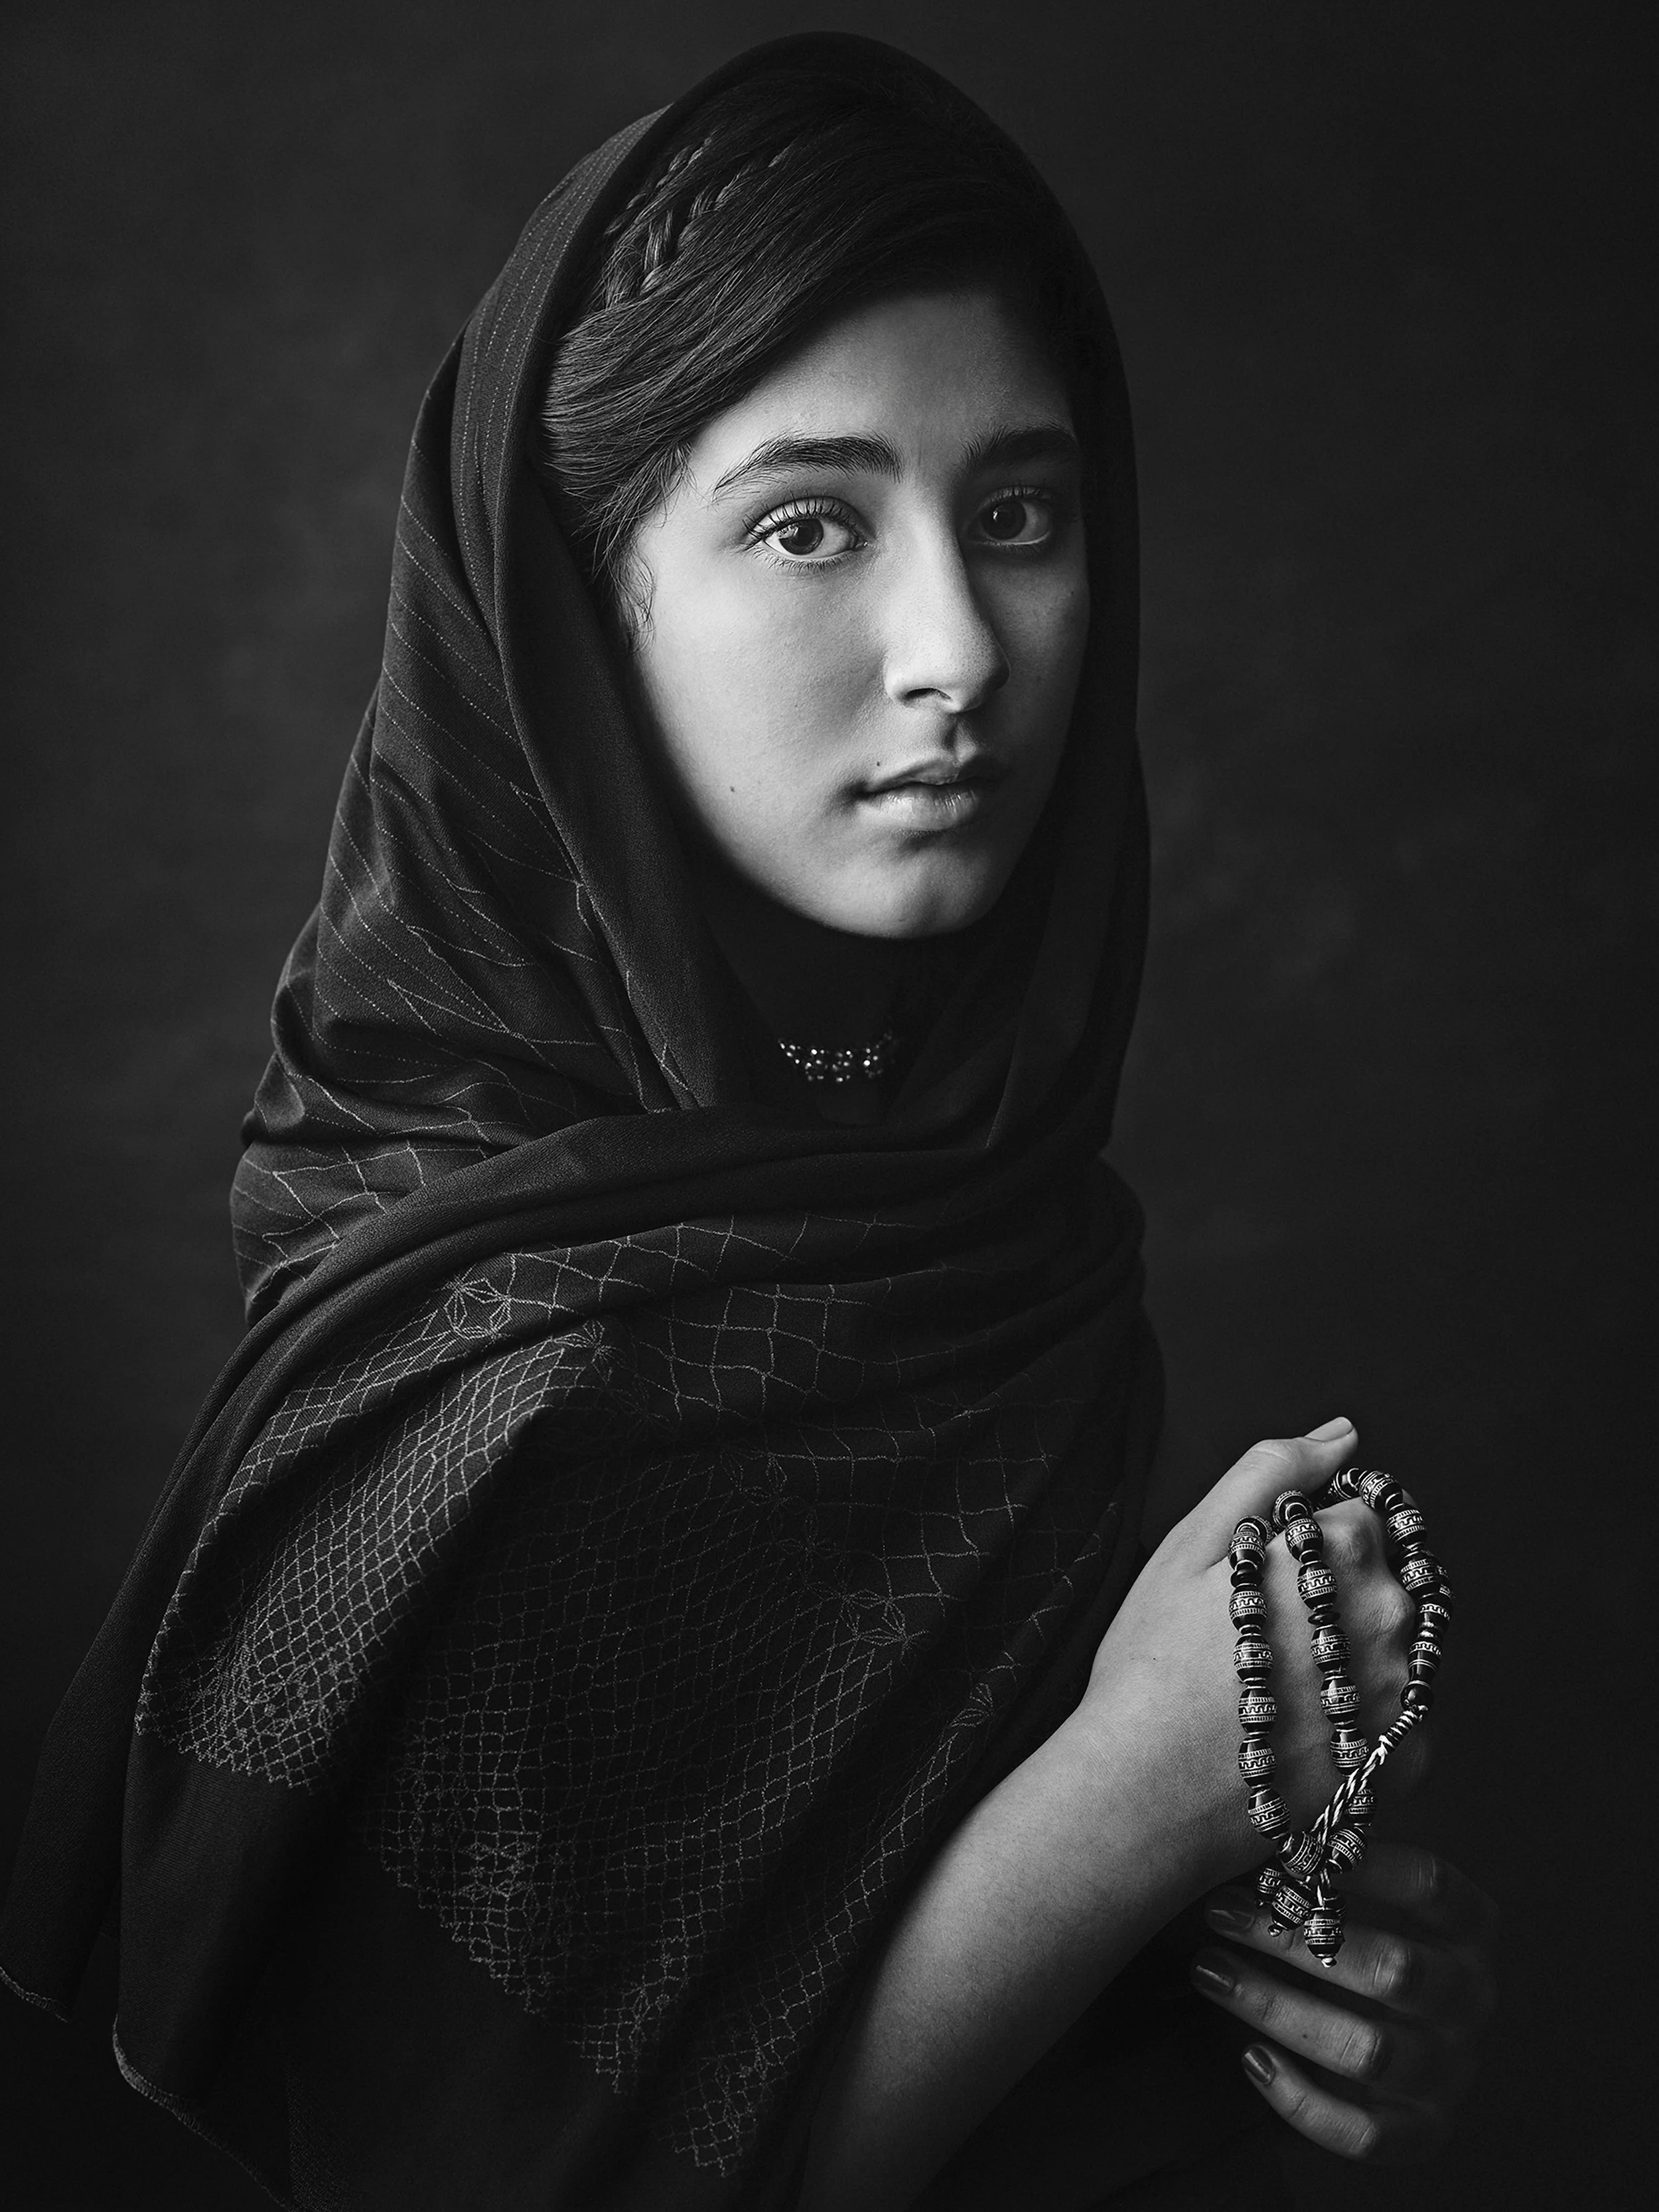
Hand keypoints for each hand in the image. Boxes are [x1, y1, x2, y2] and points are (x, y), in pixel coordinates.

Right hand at [1079, 1419, 1422, 1893]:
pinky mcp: (1401, 1761)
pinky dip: (1357, 1712)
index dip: (1303, 1537)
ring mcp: (1404, 1695)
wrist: (1144, 1796)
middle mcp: (1394, 1618)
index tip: (1257, 1573)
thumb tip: (1344, 1434)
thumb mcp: (1194, 1541)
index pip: (1357, 1512)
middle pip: (1384, 1577)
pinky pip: (1395, 1713)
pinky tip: (1294, 1727)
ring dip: (1350, 1649)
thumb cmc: (1153, 1664)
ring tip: (1272, 1682)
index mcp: (1346, 1550)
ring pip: (1392, 1644)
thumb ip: (1273, 1470)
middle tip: (1256, 1631)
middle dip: (1333, 1591)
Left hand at [1190, 1842, 1498, 2158]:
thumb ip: (1320, 1856)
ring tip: (1208, 1971)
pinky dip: (1302, 2098)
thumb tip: (1268, 1794)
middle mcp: (1472, 2001)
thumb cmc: (1332, 1933)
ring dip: (1279, 2009)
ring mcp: (1451, 2073)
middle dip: (1296, 1940)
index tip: (1279, 1847)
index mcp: (1469, 1930)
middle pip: (1397, 1971)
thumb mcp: (1338, 1892)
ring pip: (1371, 2051)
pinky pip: (1364, 2132)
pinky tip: (1249, 2058)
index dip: (1361, 1863)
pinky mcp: (1420, 2133)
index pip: (1430, 1884)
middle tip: (1217, 1909)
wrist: (1352, 2034)